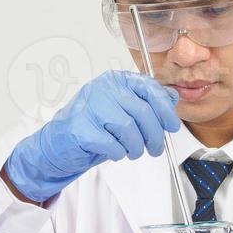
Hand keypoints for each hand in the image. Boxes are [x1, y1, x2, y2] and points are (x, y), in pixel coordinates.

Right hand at [4, 71, 180, 202]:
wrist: (60, 143)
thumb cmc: (94, 125)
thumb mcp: (123, 109)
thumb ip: (146, 102)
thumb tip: (172, 98)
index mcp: (116, 80)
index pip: (149, 88)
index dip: (165, 109)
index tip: (172, 126)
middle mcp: (103, 88)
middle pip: (142, 112)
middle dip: (154, 136)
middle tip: (155, 149)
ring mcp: (90, 106)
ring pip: (129, 129)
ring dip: (136, 147)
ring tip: (133, 152)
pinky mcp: (81, 128)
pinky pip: (113, 144)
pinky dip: (119, 153)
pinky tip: (115, 152)